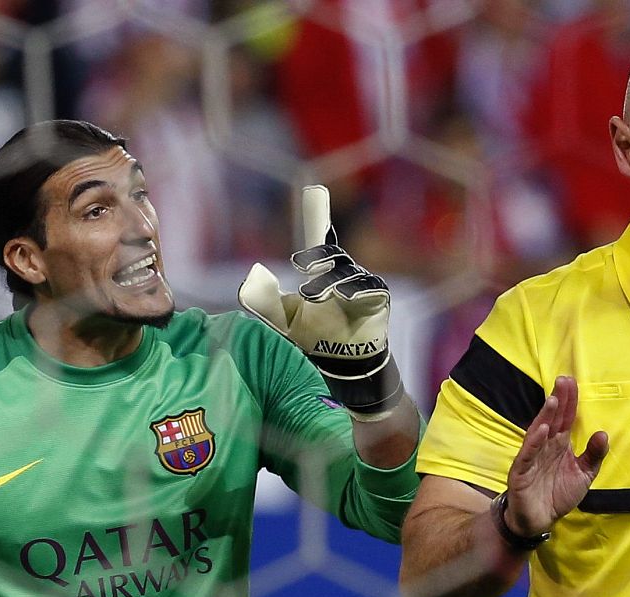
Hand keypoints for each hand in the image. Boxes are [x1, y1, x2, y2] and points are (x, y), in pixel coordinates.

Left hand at [237, 185, 402, 419]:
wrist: (345, 370)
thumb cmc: (316, 340)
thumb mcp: (285, 322)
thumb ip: (267, 303)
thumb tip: (250, 280)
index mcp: (324, 274)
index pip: (320, 242)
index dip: (318, 218)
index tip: (314, 193)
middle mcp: (344, 276)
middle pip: (333, 257)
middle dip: (319, 258)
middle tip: (301, 268)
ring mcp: (363, 288)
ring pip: (350, 274)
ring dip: (333, 281)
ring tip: (317, 295)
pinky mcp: (378, 302)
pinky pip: (372, 289)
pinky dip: (359, 290)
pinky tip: (346, 296)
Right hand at [504, 376, 608, 536]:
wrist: (540, 520)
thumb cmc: (558, 494)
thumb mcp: (583, 475)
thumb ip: (593, 455)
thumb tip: (603, 433)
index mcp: (559, 444)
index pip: (565, 418)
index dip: (569, 401)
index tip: (573, 381)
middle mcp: (545, 446)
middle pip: (552, 419)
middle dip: (558, 400)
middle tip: (563, 380)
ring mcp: (532, 457)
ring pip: (538, 432)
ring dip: (545, 416)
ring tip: (554, 400)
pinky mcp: (521, 472)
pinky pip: (528, 455)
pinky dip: (534, 442)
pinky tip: (541, 430)